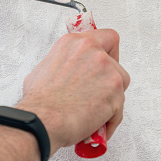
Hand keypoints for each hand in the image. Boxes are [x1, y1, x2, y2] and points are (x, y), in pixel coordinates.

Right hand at [16, 29, 129, 155]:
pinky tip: (96, 123)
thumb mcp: (46, 67)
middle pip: (116, 63)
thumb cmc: (39, 100)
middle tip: (97, 92)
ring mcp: (107, 70)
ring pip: (120, 83)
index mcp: (75, 43)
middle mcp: (93, 51)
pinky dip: (111, 118)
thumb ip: (66, 62)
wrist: (42, 120)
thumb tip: (71, 71)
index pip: (107, 37)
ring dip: (110, 98)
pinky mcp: (115, 90)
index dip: (109, 52)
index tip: (106, 62)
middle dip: (109, 79)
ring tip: (93, 111)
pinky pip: (119, 107)